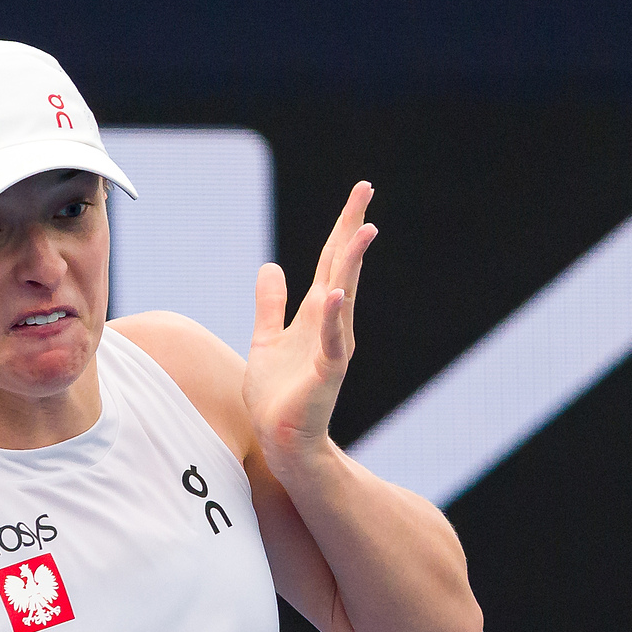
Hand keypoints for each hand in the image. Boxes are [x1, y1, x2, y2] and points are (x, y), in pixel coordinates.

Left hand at [243, 181, 376, 473]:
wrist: (281, 441)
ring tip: (362, 231)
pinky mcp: (324, 374)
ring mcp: (330, 348)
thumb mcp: (266, 338)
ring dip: (350, 265)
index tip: (360, 193)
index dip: (342, 227)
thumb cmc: (277, 395)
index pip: (331, 261)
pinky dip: (331, 318)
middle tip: (365, 190)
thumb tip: (271, 266)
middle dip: (351, 228)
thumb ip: (270, 304)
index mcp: (316, 315)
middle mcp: (330, 325)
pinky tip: (333, 294)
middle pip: (341, 268)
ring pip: (342, 298)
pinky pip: (330, 342)